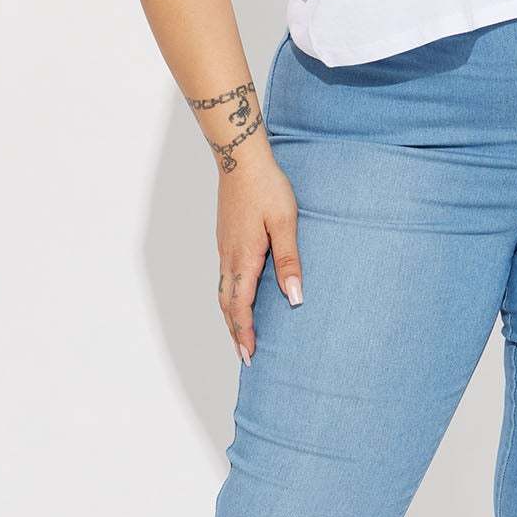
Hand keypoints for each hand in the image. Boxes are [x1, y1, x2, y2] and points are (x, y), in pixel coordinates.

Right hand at [216, 153, 303, 364]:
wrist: (241, 160)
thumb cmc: (267, 188)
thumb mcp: (286, 223)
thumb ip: (289, 261)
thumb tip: (294, 297)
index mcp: (244, 258)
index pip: (241, 306)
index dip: (245, 332)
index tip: (249, 355)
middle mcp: (229, 257)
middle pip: (227, 304)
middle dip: (235, 331)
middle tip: (244, 355)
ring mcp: (224, 248)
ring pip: (223, 291)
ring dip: (230, 316)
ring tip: (239, 333)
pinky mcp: (225, 240)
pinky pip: (224, 277)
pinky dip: (228, 297)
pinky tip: (238, 297)